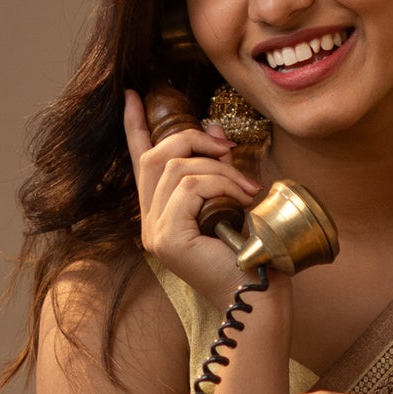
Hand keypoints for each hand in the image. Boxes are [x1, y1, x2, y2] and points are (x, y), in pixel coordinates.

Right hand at [125, 87, 261, 300]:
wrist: (259, 297)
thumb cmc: (253, 255)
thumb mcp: (233, 201)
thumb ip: (218, 170)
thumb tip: (216, 131)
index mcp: (162, 214)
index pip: (140, 162)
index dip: (135, 127)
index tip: (133, 96)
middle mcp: (152, 223)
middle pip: (157, 157)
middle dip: (193, 139)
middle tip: (229, 147)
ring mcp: (155, 232)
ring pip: (177, 169)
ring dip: (218, 168)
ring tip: (248, 188)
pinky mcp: (167, 238)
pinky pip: (190, 188)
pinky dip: (220, 184)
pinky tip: (242, 198)